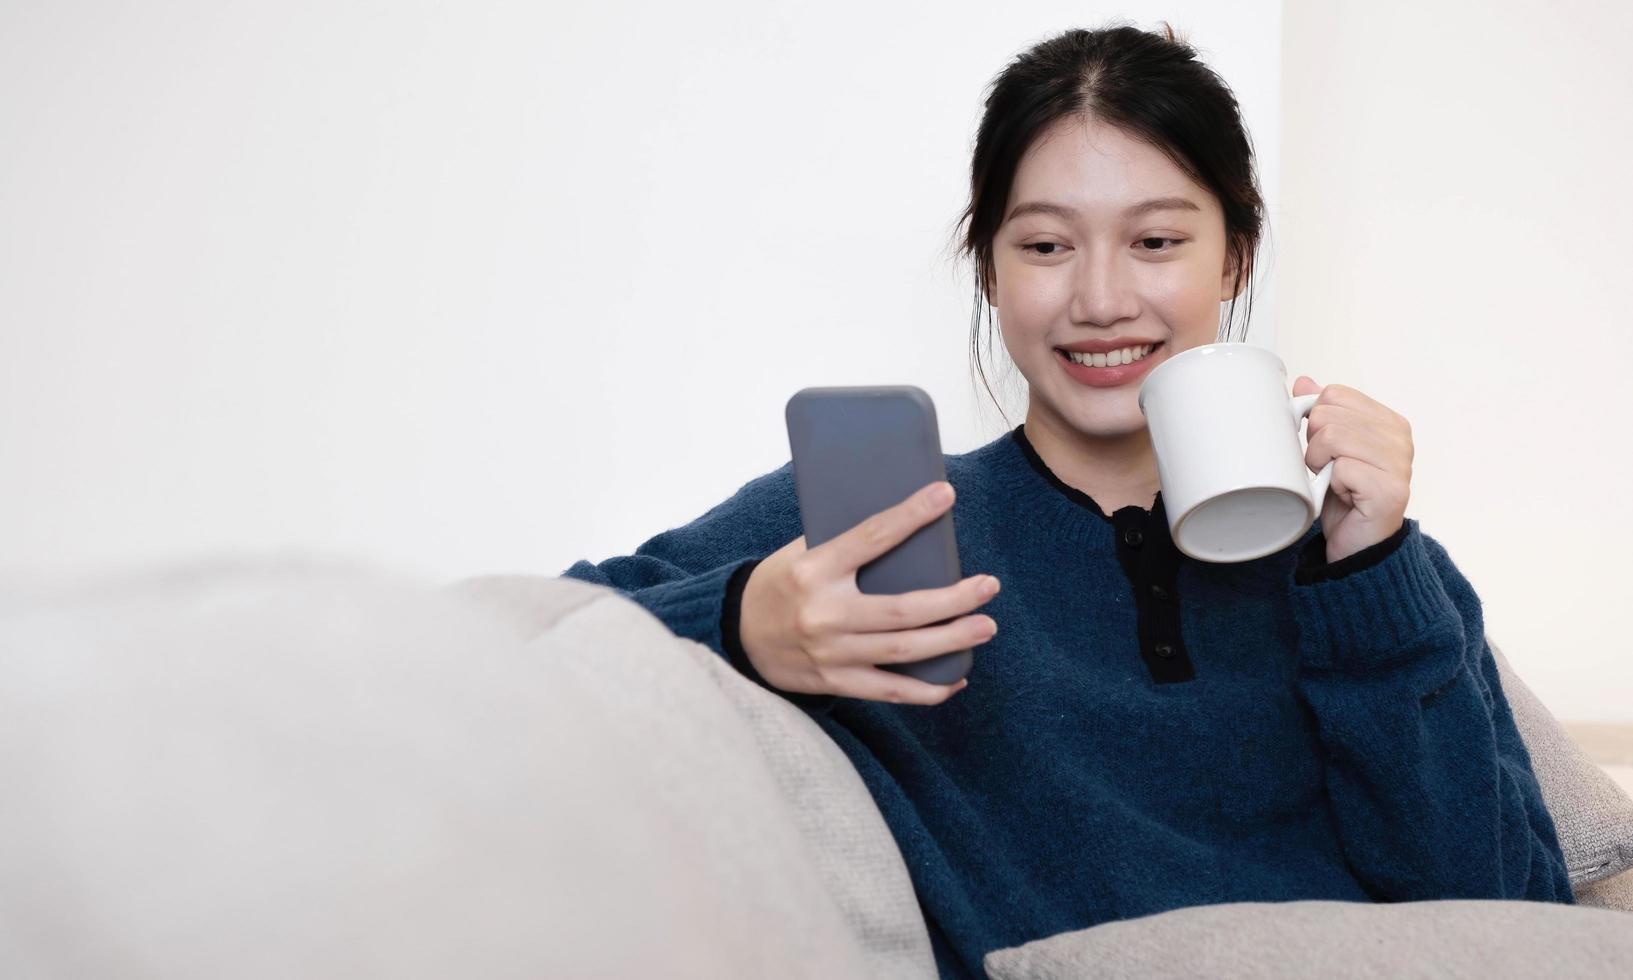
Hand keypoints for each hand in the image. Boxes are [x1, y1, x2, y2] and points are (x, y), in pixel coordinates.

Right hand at [737, 480, 999, 705]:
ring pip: (903, 652)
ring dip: (951, 641)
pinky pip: (890, 691)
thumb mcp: (799, 554)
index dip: (911, 516)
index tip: (945, 496)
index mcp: (814, 570)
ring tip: (985, 627)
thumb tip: (902, 527)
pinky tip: (955, 679)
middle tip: (988, 587)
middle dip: (953, 600)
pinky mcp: (835, 681)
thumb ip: (842, 546)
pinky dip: (926, 690)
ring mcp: (831, 653)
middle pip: (902, 610)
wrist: (736, 636)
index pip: (871, 537)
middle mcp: (824, 614)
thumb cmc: (777, 585)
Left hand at [1291, 376, 1412, 564]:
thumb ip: (1321, 414)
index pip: (1335, 394)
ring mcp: (1399, 463)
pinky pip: (1340, 467)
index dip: (1316, 420)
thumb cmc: (1344, 499)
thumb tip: (1304, 383)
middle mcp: (1399, 438)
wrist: (1356, 547)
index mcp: (1388, 422)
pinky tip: (1343, 496)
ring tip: (1334, 482)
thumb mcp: (1326, 450)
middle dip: (1314, 444)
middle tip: (1328, 470)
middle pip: (1329, 413)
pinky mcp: (1389, 489)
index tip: (1324, 448)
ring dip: (1319, 464)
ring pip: (1331, 437)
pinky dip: (1330, 483)